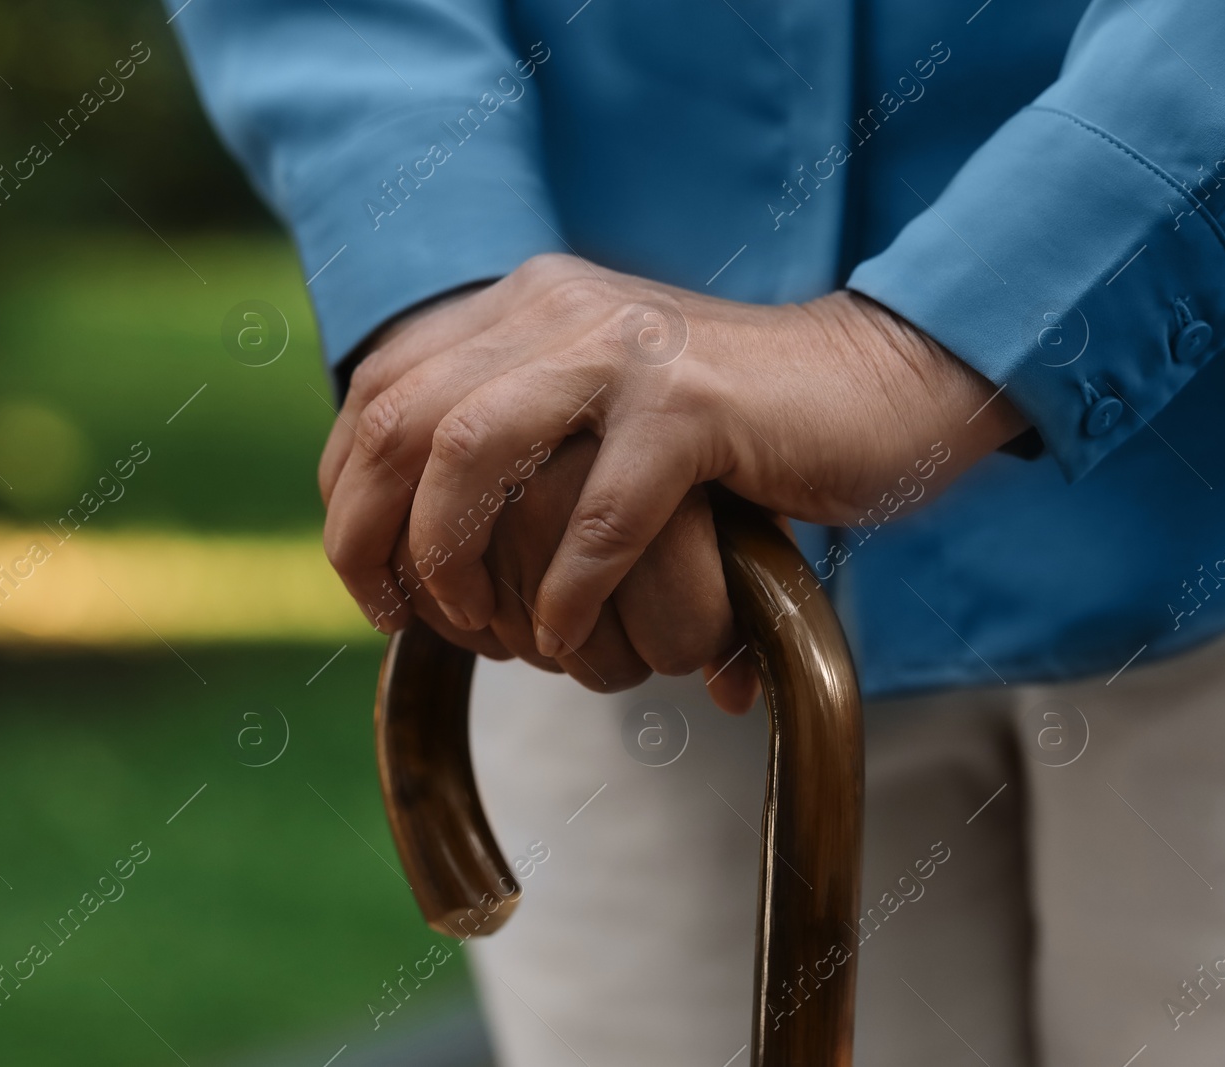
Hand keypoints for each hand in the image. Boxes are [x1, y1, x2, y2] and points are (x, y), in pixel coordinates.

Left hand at [325, 253, 1026, 659]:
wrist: (878, 384)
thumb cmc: (730, 429)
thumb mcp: (600, 415)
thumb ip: (513, 445)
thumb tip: (404, 553)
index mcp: (522, 305)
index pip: (379, 388)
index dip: (347, 493)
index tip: (368, 580)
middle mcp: (555, 309)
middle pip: (399, 419)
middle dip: (372, 538)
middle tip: (402, 621)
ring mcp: (623, 350)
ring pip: (467, 450)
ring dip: (450, 558)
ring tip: (480, 630)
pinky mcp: (694, 406)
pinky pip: (595, 513)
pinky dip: (567, 591)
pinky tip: (568, 632)